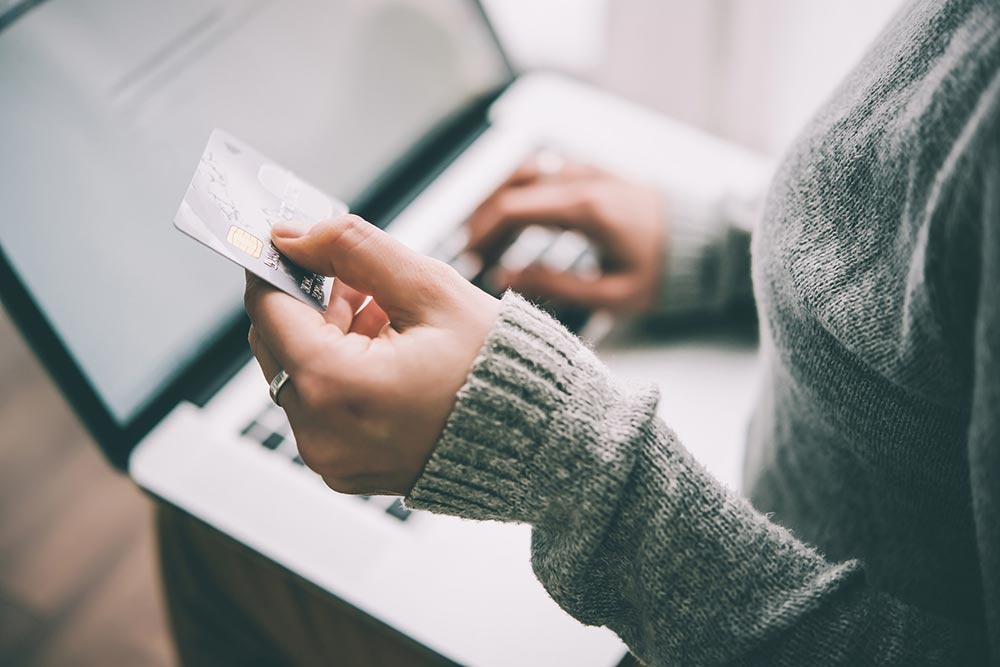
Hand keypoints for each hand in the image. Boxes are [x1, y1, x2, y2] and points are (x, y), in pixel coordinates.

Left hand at [244, 215, 499, 495]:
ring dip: (329, 335)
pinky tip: (389, 354)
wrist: (538, 440)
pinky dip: (340, 372)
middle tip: (360, 280)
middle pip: (276, 342)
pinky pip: (319, 406)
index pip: (268, 308)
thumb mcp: (430, 289)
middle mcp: (319, 434)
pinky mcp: (343, 468)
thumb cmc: (498, 369)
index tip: (293, 242)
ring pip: (297, 372)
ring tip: (389, 320)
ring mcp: (330, 458)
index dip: (277, 265)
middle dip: (311, 301)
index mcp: (335, 388)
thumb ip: (354, 249)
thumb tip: (294, 235)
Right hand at [466, 159, 665, 312]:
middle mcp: (582, 180)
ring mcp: (588, 171)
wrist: (706, 244)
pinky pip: (544, 171)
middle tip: (470, 253)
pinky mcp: (594, 173)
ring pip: (524, 172)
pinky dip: (520, 191)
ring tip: (485, 236)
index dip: (482, 233)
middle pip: (510, 187)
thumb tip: (503, 276)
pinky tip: (515, 219)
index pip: (512, 209)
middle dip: (482, 219)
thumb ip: (555, 285)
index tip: (469, 260)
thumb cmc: (663, 274)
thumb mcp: (612, 294)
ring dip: (498, 200)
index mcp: (585, 209)